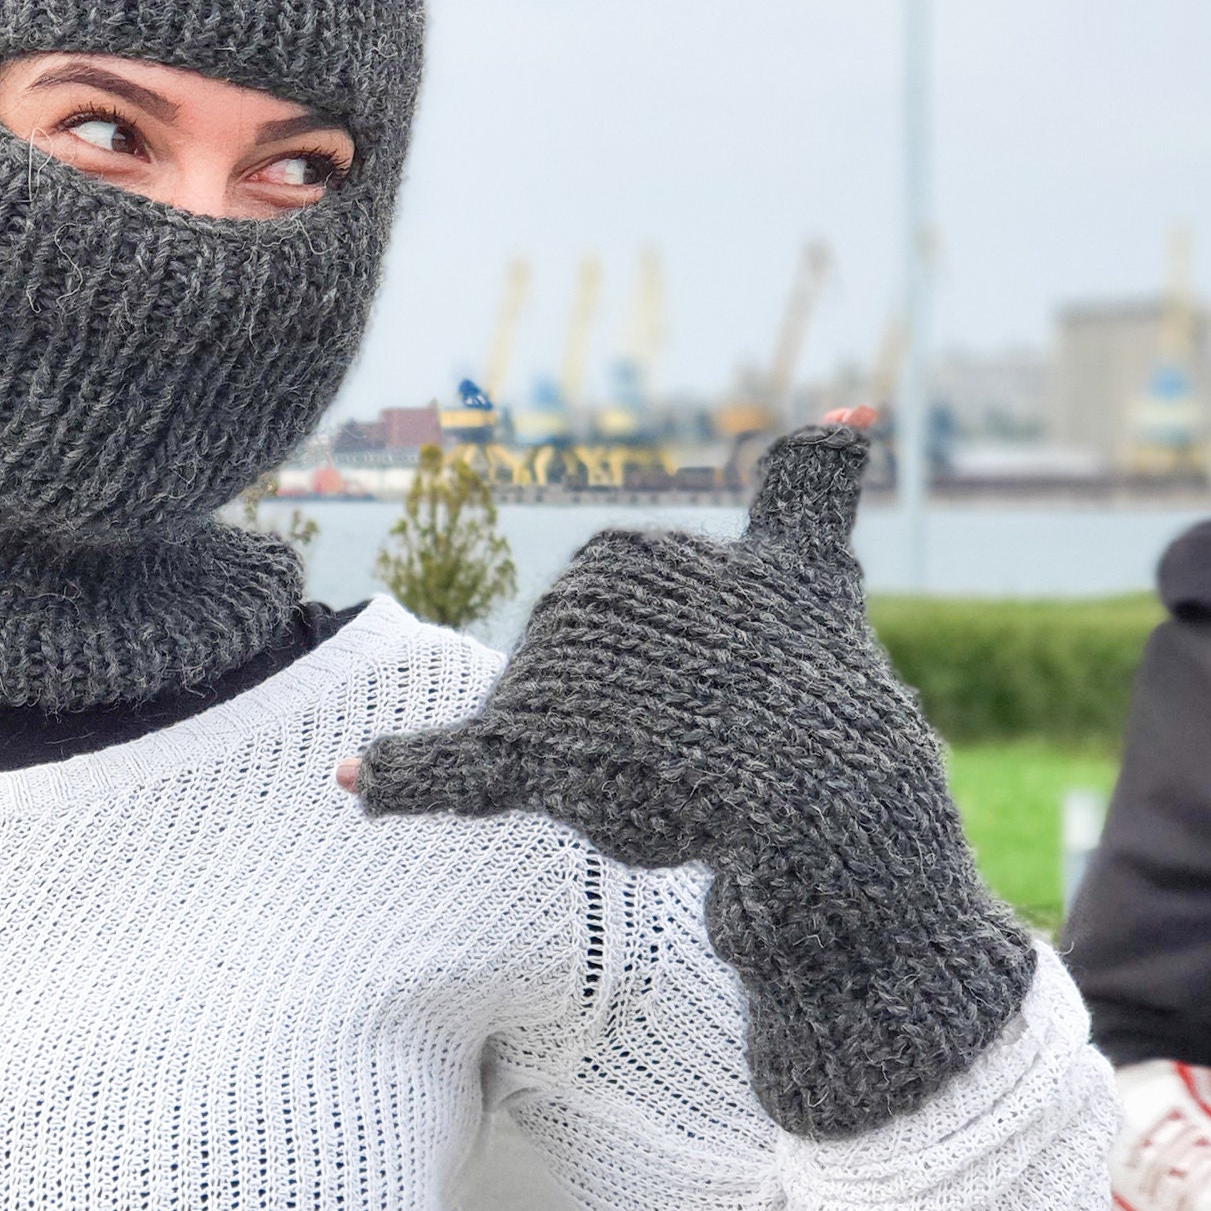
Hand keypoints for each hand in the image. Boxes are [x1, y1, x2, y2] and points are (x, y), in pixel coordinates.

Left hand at [346, 410, 1033, 1138]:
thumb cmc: (815, 686)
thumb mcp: (811, 568)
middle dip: (623, 733)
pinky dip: (404, 776)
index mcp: (620, 552)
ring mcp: (555, 682)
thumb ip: (809, 486)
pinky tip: (355, 779)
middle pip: (565, 692)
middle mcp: (578, 601)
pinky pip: (454, 767)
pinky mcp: (539, 761)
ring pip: (546, 747)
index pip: (599, 633)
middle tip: (704, 744)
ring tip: (679, 778)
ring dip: (603, 780)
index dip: (656, 682)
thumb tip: (855, 409)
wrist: (840, 802)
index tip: (719, 694)